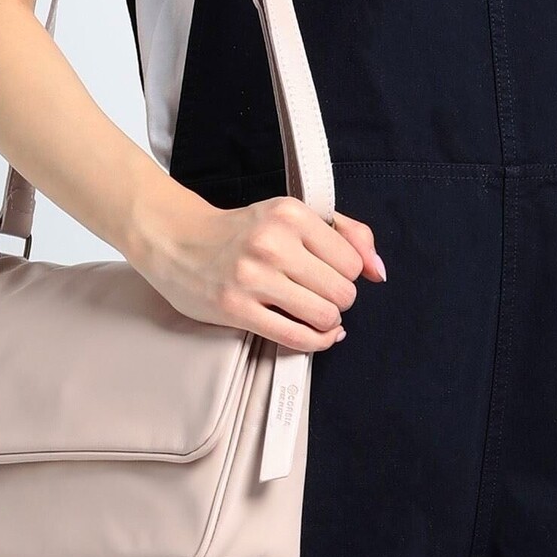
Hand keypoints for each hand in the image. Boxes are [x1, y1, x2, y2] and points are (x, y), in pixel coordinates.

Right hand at [129, 191, 385, 352]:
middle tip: (320, 295)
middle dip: (339, 300)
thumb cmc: (242, 230)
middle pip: (342, 291)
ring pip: (325, 316)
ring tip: (313, 314)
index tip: (329, 273)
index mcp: (291, 213)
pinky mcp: (237, 309)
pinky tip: (311, 334)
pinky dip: (314, 342)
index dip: (347, 274)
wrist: (178, 240)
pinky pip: (296, 337)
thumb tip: (379, 271)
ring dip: (327, 323)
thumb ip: (345, 233)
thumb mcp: (291, 216)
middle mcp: (273, 242)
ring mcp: (253, 277)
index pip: (351, 261)